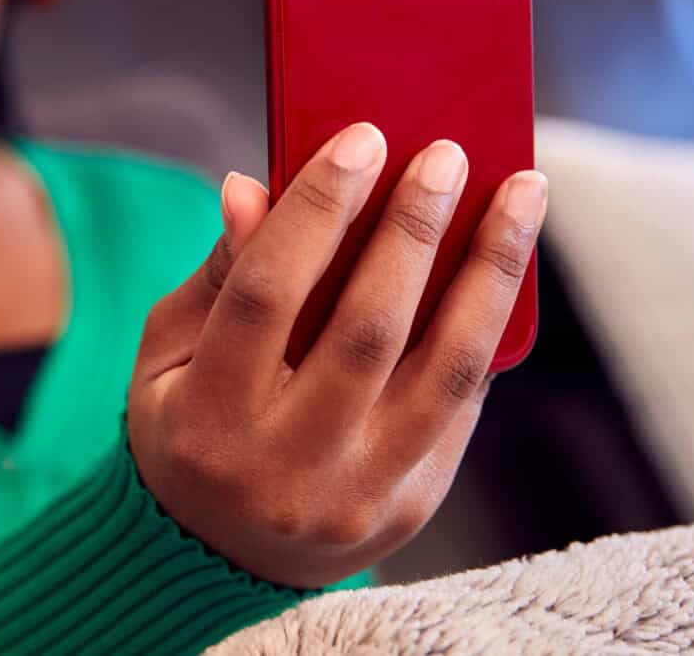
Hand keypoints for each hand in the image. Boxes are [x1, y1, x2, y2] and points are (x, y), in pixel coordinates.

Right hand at [128, 122, 546, 587]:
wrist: (219, 553)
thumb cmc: (190, 422)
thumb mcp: (171, 351)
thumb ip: (222, 272)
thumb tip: (253, 186)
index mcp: (206, 421)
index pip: (267, 297)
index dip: (316, 212)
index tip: (361, 140)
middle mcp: (284, 469)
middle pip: (366, 330)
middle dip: (413, 229)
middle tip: (446, 153)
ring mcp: (357, 496)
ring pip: (444, 369)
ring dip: (490, 270)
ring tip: (522, 193)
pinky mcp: (411, 504)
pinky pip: (461, 402)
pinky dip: (486, 325)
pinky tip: (502, 264)